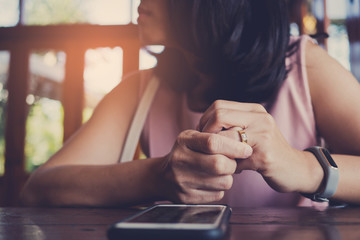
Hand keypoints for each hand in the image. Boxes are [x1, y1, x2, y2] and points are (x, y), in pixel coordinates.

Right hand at [160, 129, 251, 203]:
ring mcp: (182, 181)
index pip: (212, 142)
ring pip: (223, 182)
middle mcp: (180, 160)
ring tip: (218, 173)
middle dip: (232, 164)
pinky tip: (209, 183)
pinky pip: (217, 195)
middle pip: (219, 164)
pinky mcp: (186, 198)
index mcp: (184, 141)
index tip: (246, 150)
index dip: (234, 146)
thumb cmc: (186, 153)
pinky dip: (219, 189)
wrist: (162, 176)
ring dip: (227, 178)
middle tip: (230, 162)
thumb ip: (215, 137)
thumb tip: (243, 144)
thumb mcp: (194, 138)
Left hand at [198, 100, 315, 192]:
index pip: (218, 105)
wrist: (296, 169)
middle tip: (206, 147)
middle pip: (218, 115)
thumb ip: (232, 124)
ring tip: (220, 159)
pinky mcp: (264, 155)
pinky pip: (234, 158)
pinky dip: (230, 166)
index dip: (204, 121)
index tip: (202, 135)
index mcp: (254, 110)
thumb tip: (201, 127)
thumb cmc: (267, 150)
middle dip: (206, 133)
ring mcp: (263, 135)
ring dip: (216, 152)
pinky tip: (236, 170)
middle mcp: (260, 118)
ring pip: (224, 138)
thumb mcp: (252, 130)